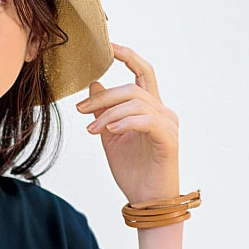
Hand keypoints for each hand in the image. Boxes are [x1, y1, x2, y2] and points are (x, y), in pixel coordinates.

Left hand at [76, 43, 180, 206]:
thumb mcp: (111, 137)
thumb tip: (94, 84)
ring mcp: (168, 125)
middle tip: (80, 109)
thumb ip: (103, 112)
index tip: (107, 46)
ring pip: (136, 102)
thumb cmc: (133, 172)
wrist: (146, 202)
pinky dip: (124, 122)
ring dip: (108, 113)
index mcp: (150, 109)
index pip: (142, 72)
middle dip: (103, 97)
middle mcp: (163, 112)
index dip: (127, 55)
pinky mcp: (168, 140)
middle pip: (132, 88)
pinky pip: (146, 120)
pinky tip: (109, 131)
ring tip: (91, 130)